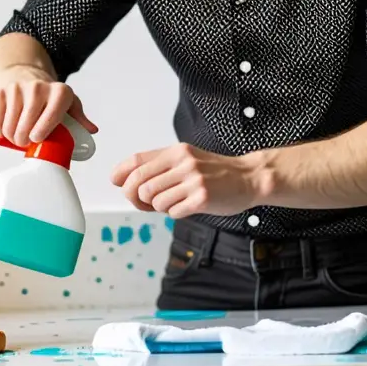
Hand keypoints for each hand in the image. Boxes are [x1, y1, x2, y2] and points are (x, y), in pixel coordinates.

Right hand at [0, 65, 96, 146]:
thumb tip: (92, 130)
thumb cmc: (49, 96)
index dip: (44, 129)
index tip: (37, 139)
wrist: (24, 74)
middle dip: (25, 138)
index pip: (53, 113)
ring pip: (11, 122)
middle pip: (28, 121)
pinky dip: (0, 129)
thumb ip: (79, 117)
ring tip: (18, 139)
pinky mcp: (1, 91)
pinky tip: (6, 132)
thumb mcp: (67, 102)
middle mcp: (39, 87)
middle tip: (26, 143)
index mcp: (60, 92)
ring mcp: (18, 88)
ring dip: (12, 136)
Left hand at [111, 143, 262, 217]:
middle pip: (140, 184)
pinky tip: (185, 207)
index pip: (136, 161)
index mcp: (176, 152)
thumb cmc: (215, 171)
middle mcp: (183, 163)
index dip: (120, 174)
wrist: (249, 178)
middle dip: (135, 197)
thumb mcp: (187, 158)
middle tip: (143, 203)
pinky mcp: (202, 199)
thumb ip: (159, 166)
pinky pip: (172, 212)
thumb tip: (123, 180)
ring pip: (154, 200)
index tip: (117, 183)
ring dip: (157, 207)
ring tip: (171, 203)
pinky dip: (173, 213)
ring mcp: (193, 181)